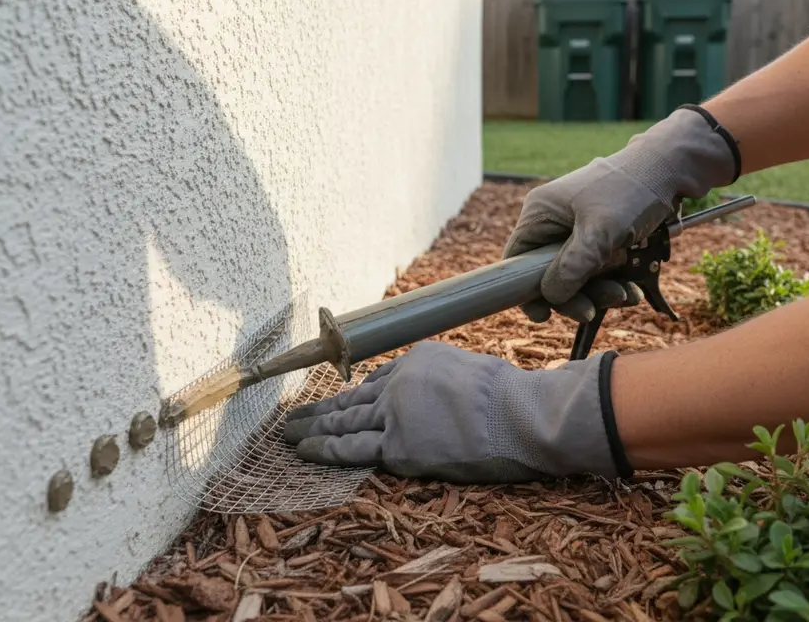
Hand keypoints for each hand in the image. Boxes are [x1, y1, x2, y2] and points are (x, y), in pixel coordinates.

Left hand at [283, 341, 631, 483]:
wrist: (521, 415)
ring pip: (343, 421)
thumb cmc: (511, 399)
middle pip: (352, 399)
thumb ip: (442, 383)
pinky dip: (323, 450)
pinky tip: (303, 450)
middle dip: (320, 409)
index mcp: (418, 359)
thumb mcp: (471, 372)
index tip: (341, 404)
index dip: (357, 396)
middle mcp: (399, 382)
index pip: (379, 380)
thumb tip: (436, 402)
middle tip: (294, 416)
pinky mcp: (398, 446)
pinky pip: (351, 449)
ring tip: (287, 434)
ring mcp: (395, 413)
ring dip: (311, 428)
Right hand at [503, 105, 741, 322]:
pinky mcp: (602, 238)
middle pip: (550, 274)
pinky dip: (614, 282)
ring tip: (625, 295)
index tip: (544, 315)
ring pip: (578, 276)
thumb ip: (572, 266)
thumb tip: (550, 296)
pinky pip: (599, 270)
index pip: (517, 261)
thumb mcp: (600, 231)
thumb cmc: (632, 190)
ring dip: (600, 292)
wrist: (671, 169)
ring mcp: (579, 231)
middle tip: (592, 310)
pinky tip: (632, 288)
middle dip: (574, 295)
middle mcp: (555, 222)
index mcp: (541, 213)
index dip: (526, 291)